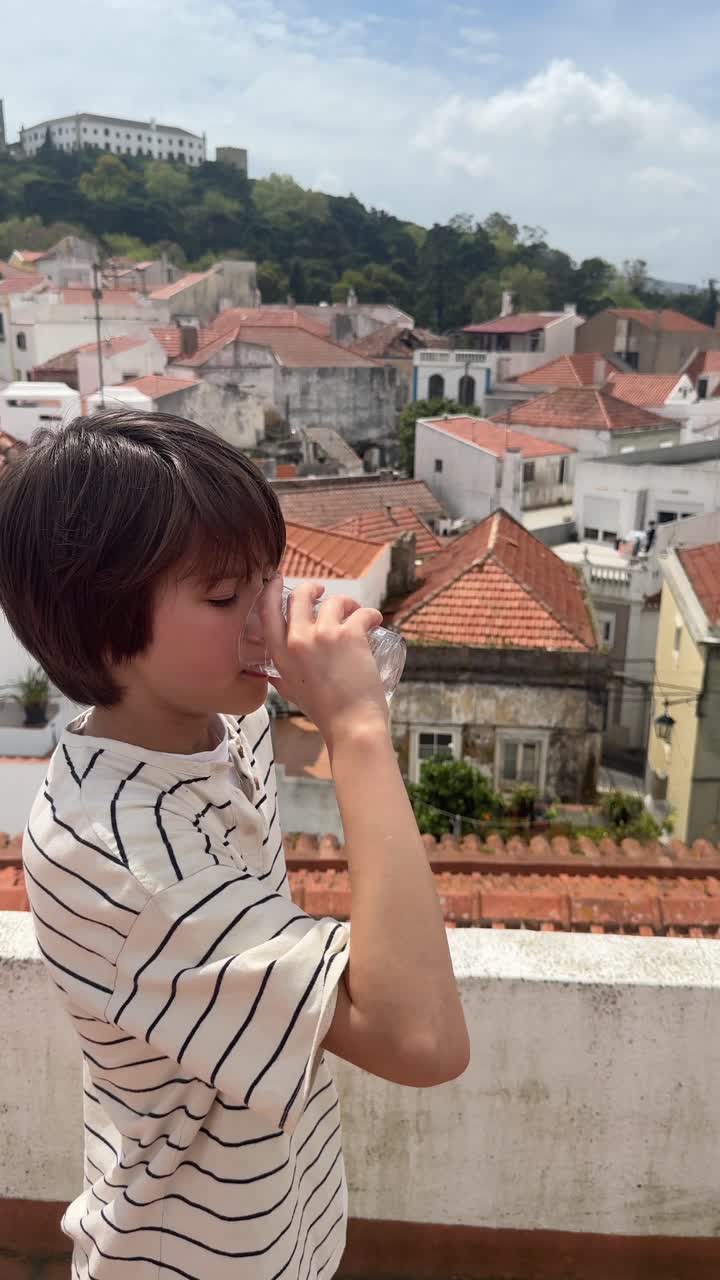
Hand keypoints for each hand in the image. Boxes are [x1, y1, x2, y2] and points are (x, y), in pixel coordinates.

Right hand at [259, 578, 389, 748]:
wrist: (352, 725)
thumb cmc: (325, 713)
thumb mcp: (293, 694)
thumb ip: (282, 680)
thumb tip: (272, 676)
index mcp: (280, 655)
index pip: (266, 611)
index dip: (271, 590)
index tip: (277, 580)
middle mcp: (297, 640)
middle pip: (300, 596)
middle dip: (313, 589)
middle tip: (323, 593)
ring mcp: (324, 635)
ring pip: (334, 601)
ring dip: (348, 604)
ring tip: (357, 614)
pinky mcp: (351, 634)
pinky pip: (362, 612)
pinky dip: (372, 614)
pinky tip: (376, 621)